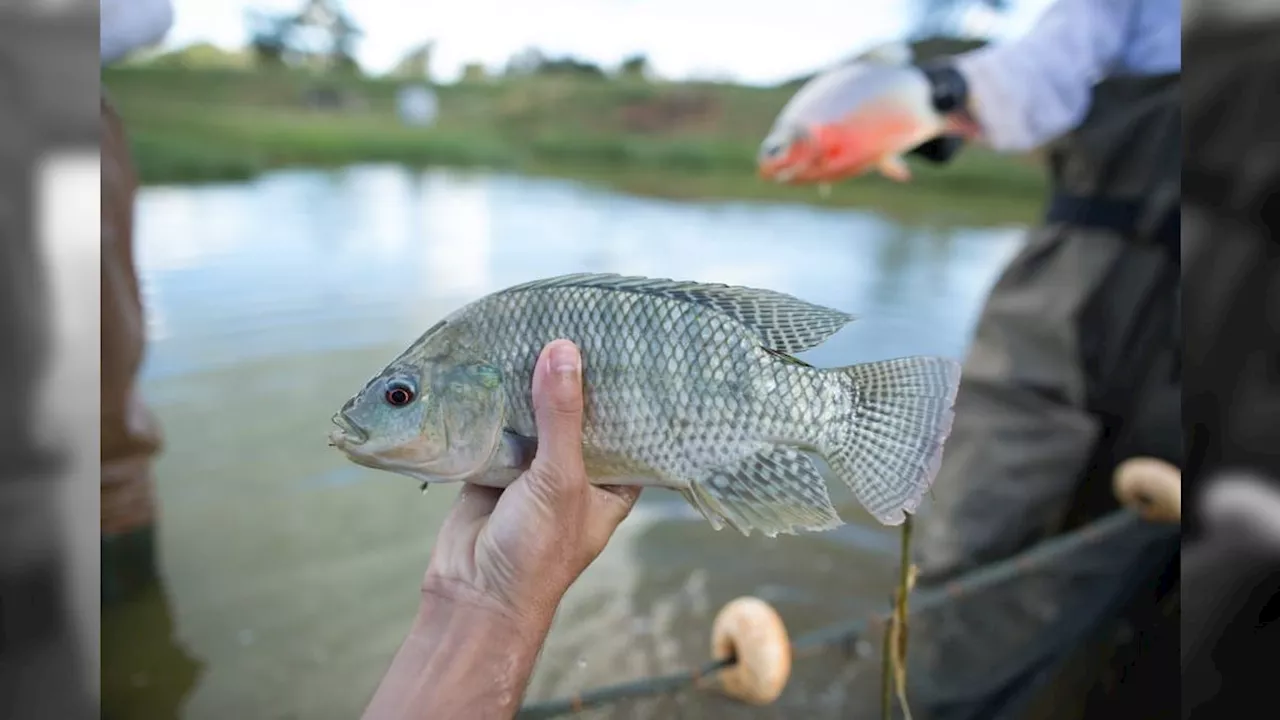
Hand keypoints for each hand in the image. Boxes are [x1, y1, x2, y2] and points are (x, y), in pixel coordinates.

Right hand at [422, 338, 641, 628]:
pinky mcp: (496, 467)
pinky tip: (496, 361)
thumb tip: (563, 350)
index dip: (630, 390)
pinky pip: (499, 426)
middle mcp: (577, 473)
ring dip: (532, 385)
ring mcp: (535, 470)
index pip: (630, 427)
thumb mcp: (559, 479)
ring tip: (538, 328)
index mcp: (612, 482)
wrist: (472, 594)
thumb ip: (562, 416)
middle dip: (575, 379)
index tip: (633, 344)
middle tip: (580, 320)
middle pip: (580, 415)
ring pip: (537, 417)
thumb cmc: (537, 551)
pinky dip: (496, 402)